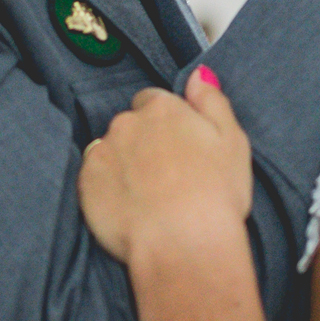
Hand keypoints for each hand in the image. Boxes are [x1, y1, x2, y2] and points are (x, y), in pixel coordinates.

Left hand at [79, 70, 252, 270]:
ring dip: (123, 165)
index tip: (178, 150)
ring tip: (147, 197)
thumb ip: (212, 101)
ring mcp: (102, 152)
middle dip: (142, 144)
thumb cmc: (216, 194)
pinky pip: (93, 178)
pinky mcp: (86, 184)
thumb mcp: (233, 140)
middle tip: (166, 177)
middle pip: (130, 125)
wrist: (183, 246)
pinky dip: (107, 189)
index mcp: (163, 108)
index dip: (167, 125)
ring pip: (110, 151)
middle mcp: (127, 123)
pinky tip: (129, 209)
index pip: (154, 101)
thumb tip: (199, 75)